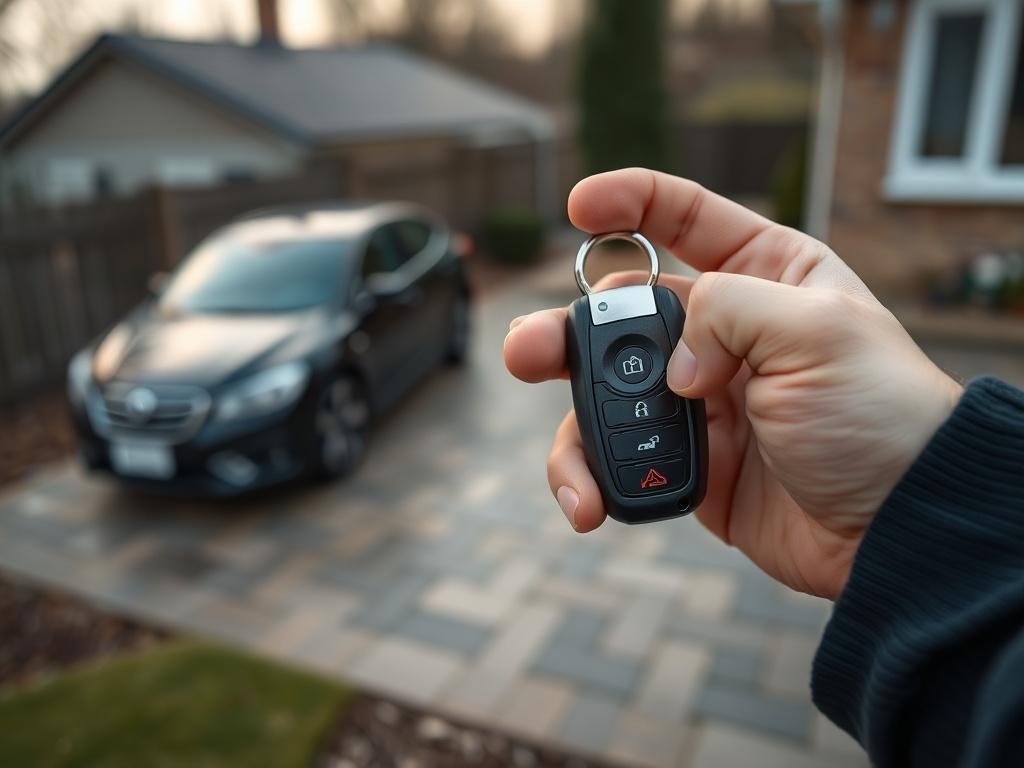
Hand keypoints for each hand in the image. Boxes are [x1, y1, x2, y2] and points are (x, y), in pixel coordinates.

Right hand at [504, 169, 961, 599]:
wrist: (897, 528)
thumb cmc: (879, 416)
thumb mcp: (816, 331)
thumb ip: (724, 311)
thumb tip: (670, 368)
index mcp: (765, 276)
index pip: (684, 217)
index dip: (628, 202)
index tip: (578, 205)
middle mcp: (724, 333)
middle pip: (620, 314)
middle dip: (565, 332)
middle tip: (526, 353)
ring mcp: (700, 399)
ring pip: (606, 394)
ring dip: (574, 425)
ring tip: (573, 473)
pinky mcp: (687, 461)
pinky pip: (619, 457)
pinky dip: (595, 477)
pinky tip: (591, 503)